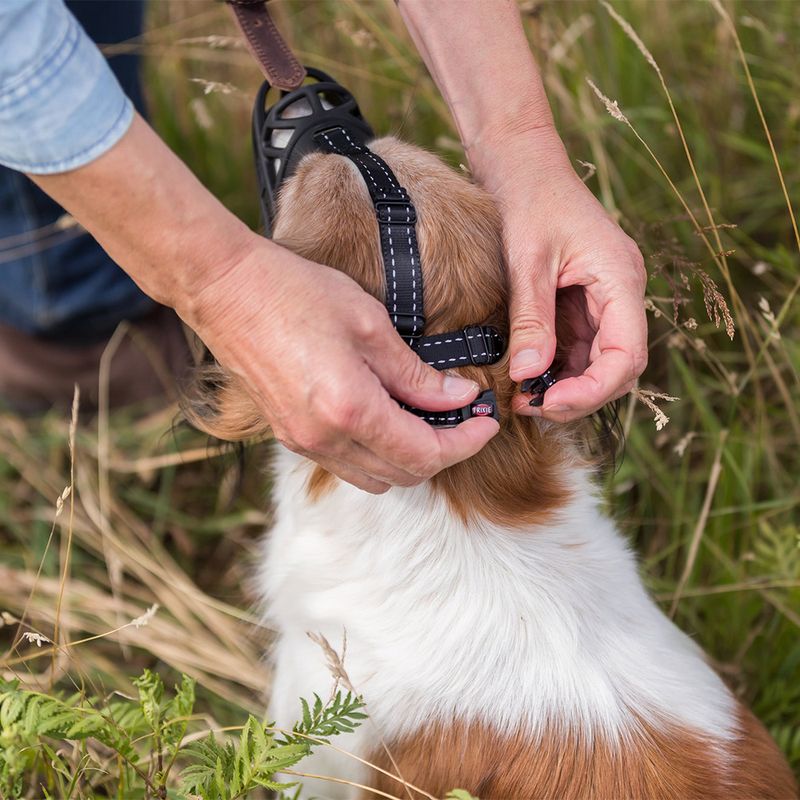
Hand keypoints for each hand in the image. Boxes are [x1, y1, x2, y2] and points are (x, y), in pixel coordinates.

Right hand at [184, 240, 499, 492]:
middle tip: (466, 418)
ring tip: (432, 419)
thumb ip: (416, 373)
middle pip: (403, 475)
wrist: (226, 292)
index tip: (487, 421)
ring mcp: (304, 443)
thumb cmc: (297, 294)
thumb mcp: (370, 324)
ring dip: (411, 457)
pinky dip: (379, 453)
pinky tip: (391, 418)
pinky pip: (348, 464)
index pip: (426, 453)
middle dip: (444, 452)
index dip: (466, 443)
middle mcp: (326, 439)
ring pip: (376, 478)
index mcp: (351, 410)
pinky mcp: (292, 436)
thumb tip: (458, 398)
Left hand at [473, 129, 647, 421]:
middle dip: (578, 395)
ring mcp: (604, 299)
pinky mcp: (584, 302)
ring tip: (524, 398)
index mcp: (621, 278)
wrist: (523, 165)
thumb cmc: (529, 200)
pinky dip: (557, 368)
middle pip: (617, 366)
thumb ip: (531, 320)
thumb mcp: (527, 262)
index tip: (551, 404)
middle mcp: (622, 293)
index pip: (627, 354)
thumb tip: (528, 375)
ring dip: (566, 385)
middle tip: (531, 408)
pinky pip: (579, 346)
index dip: (594, 389)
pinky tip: (528, 377)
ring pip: (598, 361)